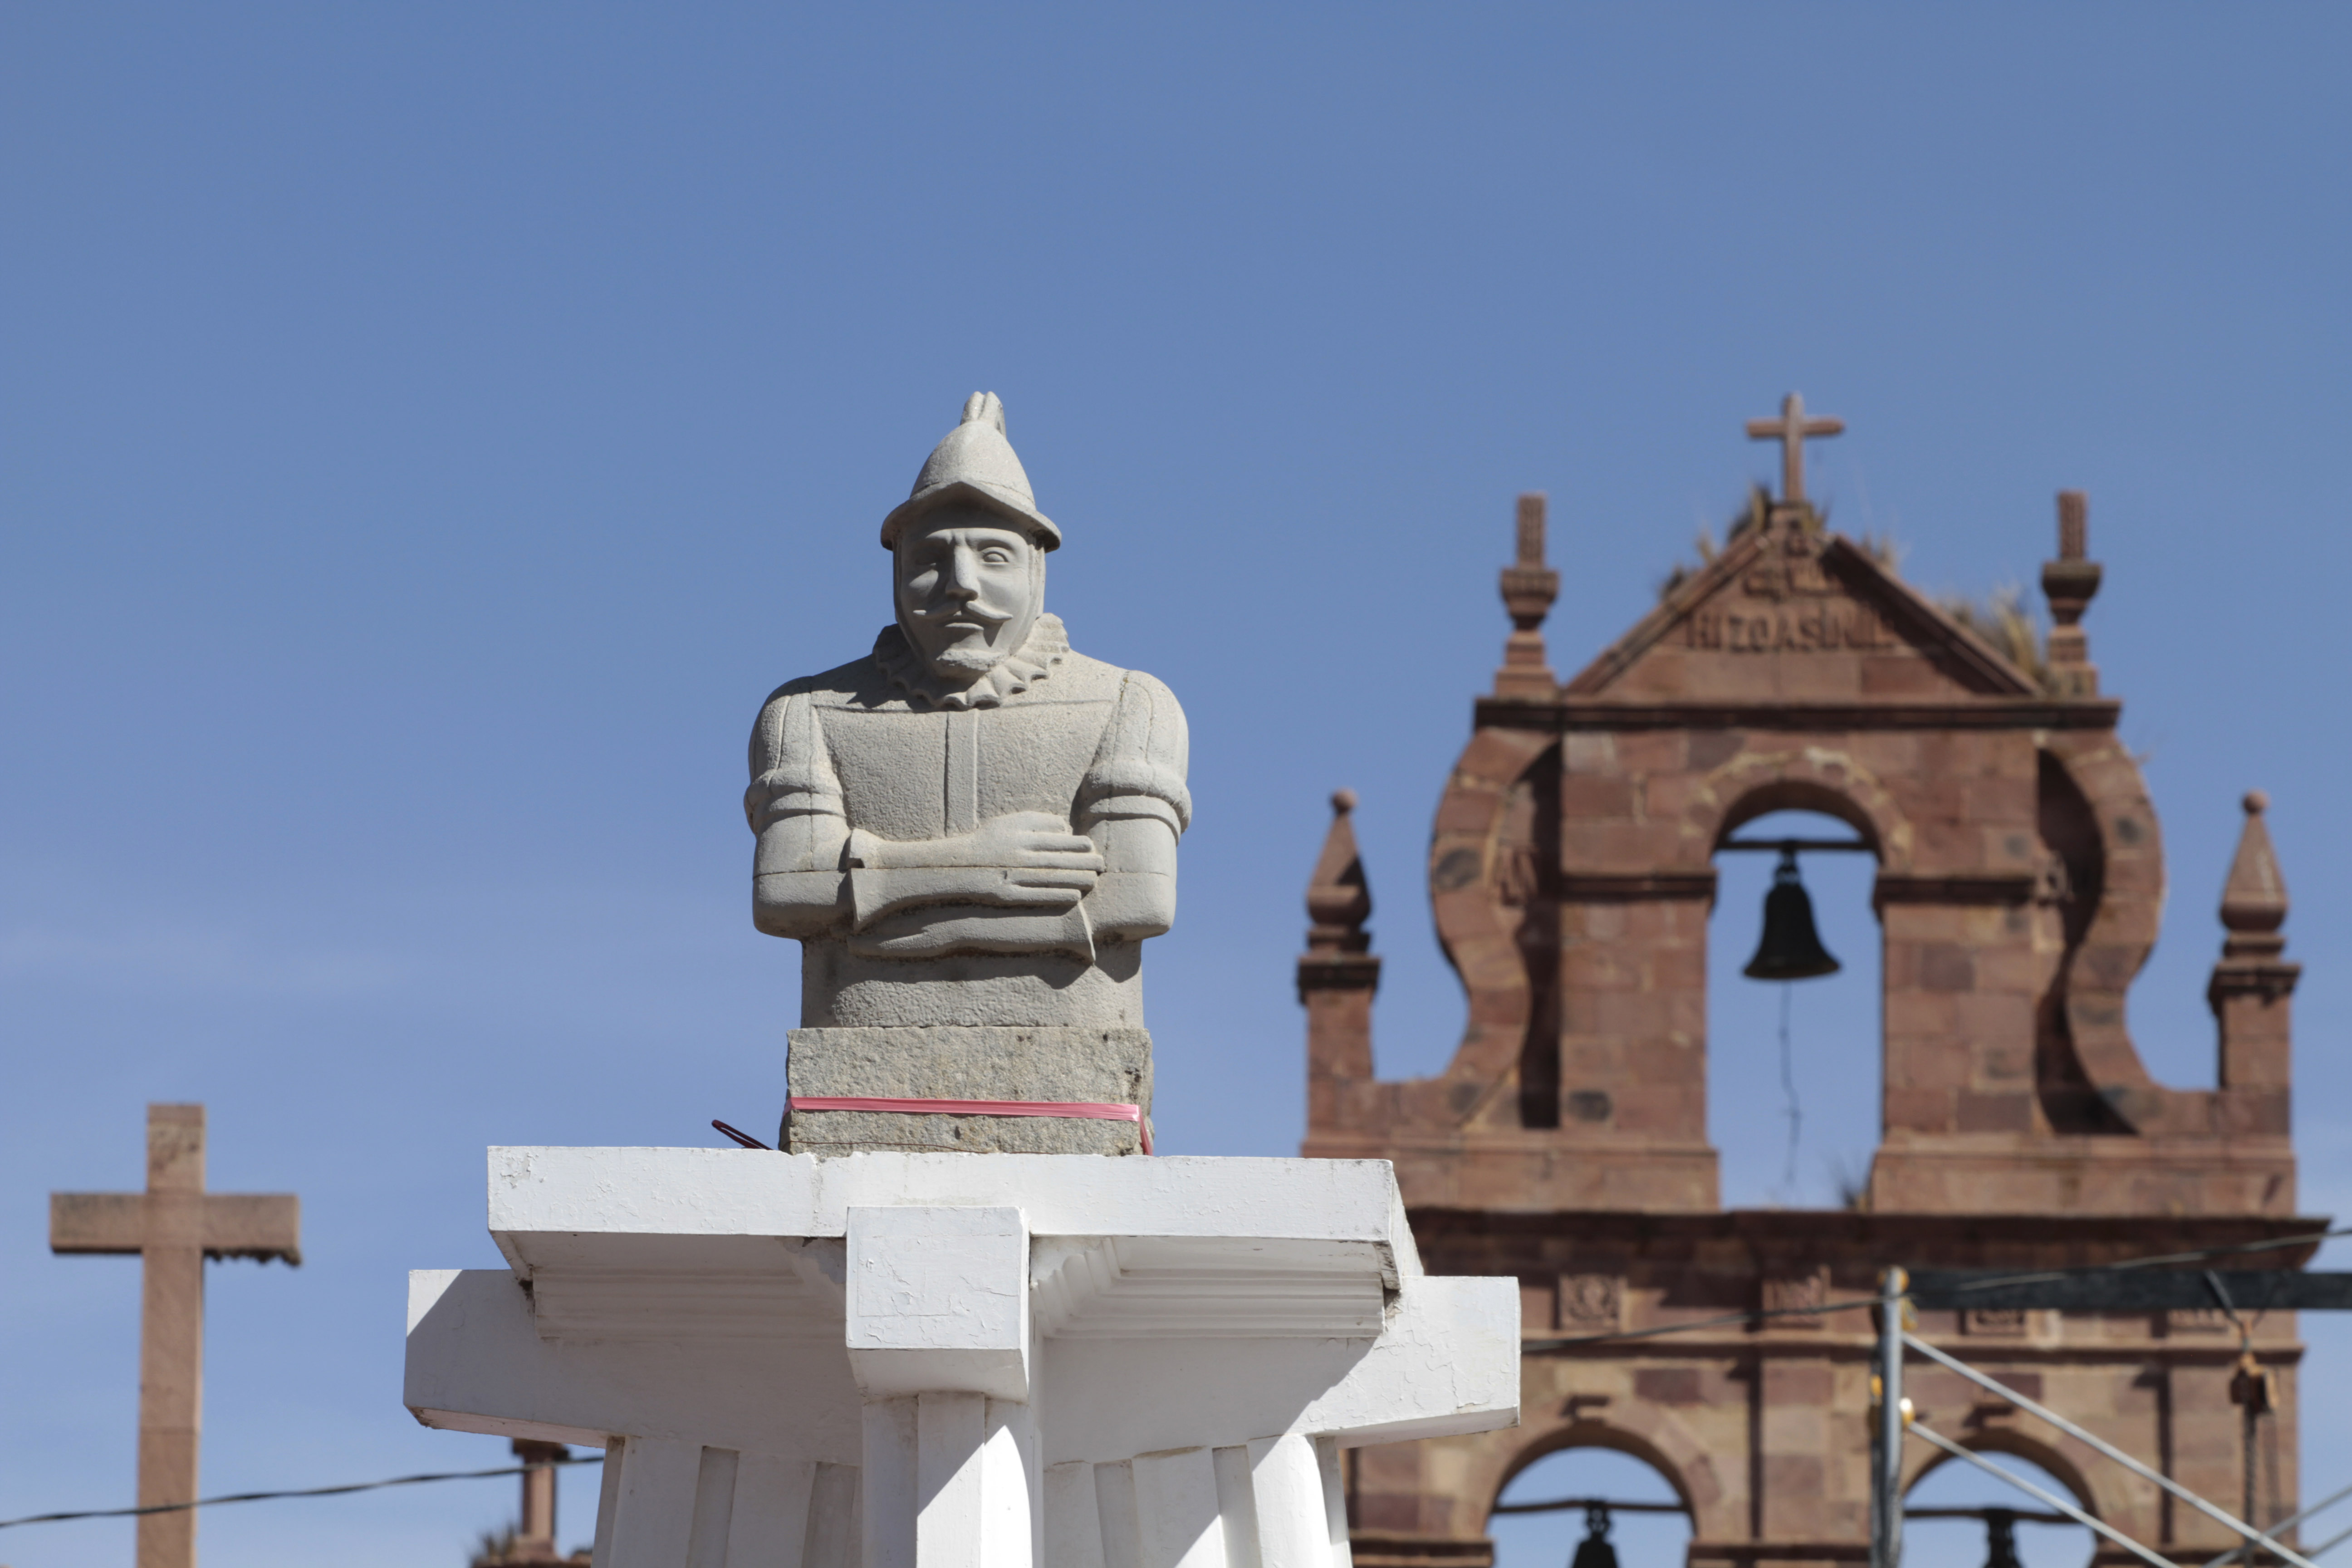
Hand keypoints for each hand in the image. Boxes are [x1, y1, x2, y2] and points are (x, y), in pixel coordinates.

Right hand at [848, 813, 1103, 915]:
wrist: (953, 867)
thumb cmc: (986, 843)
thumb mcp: (1009, 823)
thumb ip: (1038, 821)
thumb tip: (1066, 828)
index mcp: (1020, 835)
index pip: (1058, 839)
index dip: (1079, 845)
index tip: (1092, 848)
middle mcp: (1019, 855)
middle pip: (1060, 859)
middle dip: (1084, 863)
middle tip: (1102, 865)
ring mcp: (1013, 876)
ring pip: (1053, 878)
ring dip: (1077, 880)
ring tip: (1095, 881)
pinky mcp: (1007, 895)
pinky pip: (1039, 896)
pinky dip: (1059, 895)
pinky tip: (1076, 896)